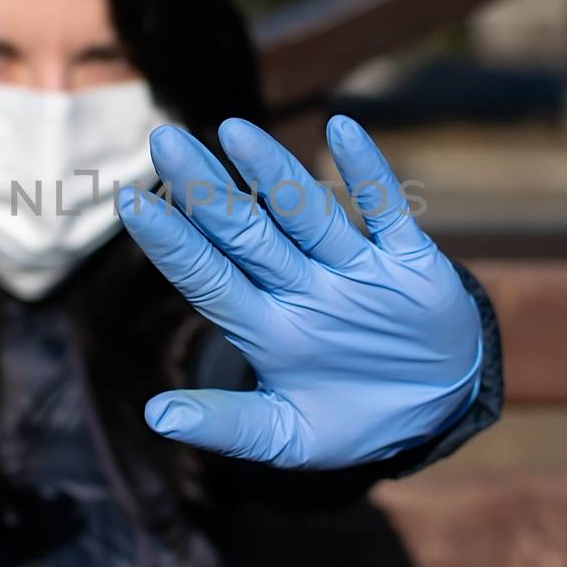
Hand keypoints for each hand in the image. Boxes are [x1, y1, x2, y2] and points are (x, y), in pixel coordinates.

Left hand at [117, 116, 480, 468]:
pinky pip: (386, 211)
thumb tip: (155, 417)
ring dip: (275, 174)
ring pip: (307, 215)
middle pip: (245, 233)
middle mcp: (302, 290)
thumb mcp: (287, 436)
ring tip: (234, 131)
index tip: (130, 204)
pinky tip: (342, 129)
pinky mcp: (408, 262)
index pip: (208, 278)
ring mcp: (353, 272)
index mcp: (267, 330)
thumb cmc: (351, 418)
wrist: (436, 405)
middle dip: (205, 191)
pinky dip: (368, 174)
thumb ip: (227, 425)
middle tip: (165, 140)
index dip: (172, 243)